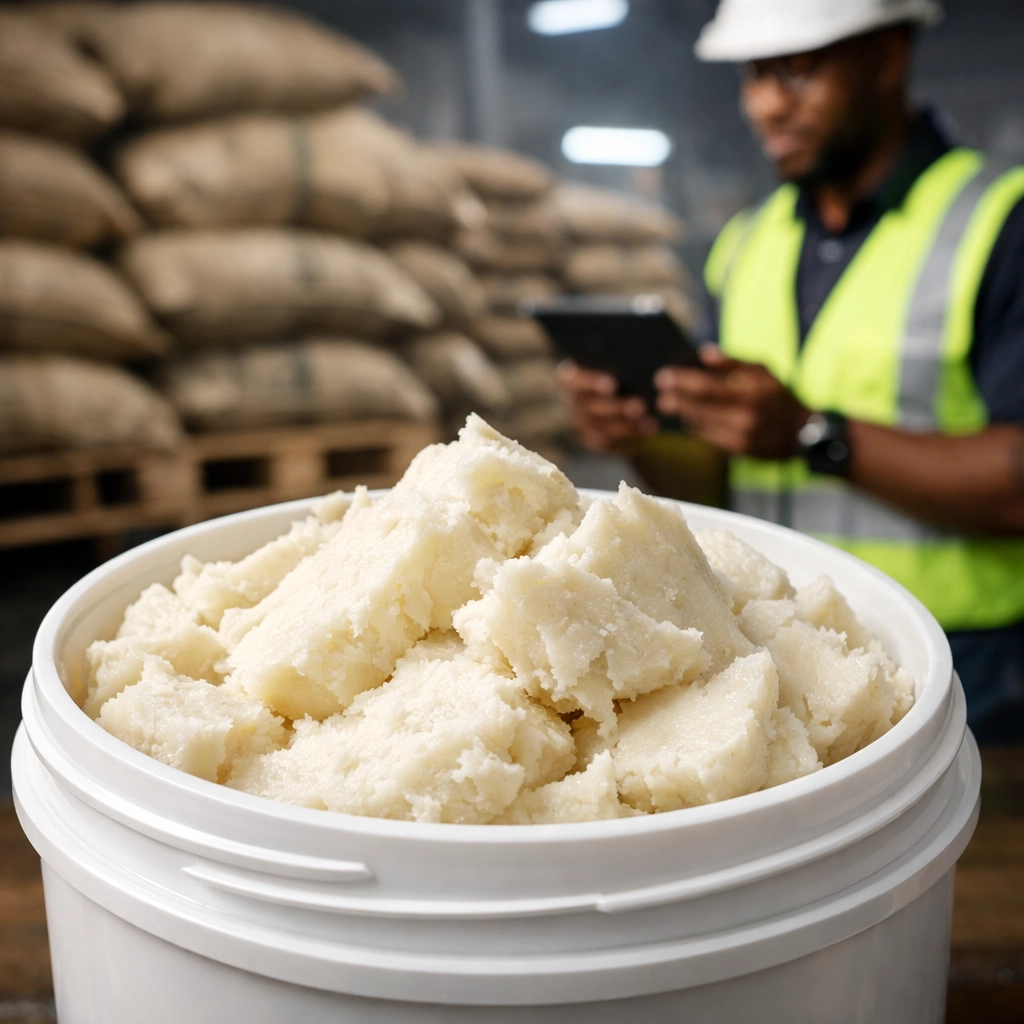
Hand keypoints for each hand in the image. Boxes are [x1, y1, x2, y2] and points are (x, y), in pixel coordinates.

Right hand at [557, 360, 656, 452]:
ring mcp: (580, 421)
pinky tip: (647, 429)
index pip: (573, 379)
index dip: (591, 383)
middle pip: (588, 408)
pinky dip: (627, 437)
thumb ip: (620, 358)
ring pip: (597, 428)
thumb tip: (637, 357)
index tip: (613, 385)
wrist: (614, 386)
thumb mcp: (616, 357)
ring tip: (647, 420)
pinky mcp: (591, 437)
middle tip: (640, 406)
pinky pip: (606, 443)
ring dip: (624, 426)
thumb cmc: (617, 366)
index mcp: (571, 376)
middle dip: (616, 408)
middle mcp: (572, 400)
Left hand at [654, 346, 810, 458]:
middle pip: (700, 407)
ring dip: (683, 414)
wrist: (802, 432)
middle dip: (676, 400)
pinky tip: (688, 419)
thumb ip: (733, 362)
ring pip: (701, 424)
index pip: (707, 386)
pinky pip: (709, 438)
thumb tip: (703, 354)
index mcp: (750, 391)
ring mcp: (741, 435)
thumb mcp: (763, 371)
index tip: (664, 377)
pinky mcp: (738, 450)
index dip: (682, 382)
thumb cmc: (779, 396)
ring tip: (669, 404)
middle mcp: (744, 415)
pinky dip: (696, 428)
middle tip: (660, 394)